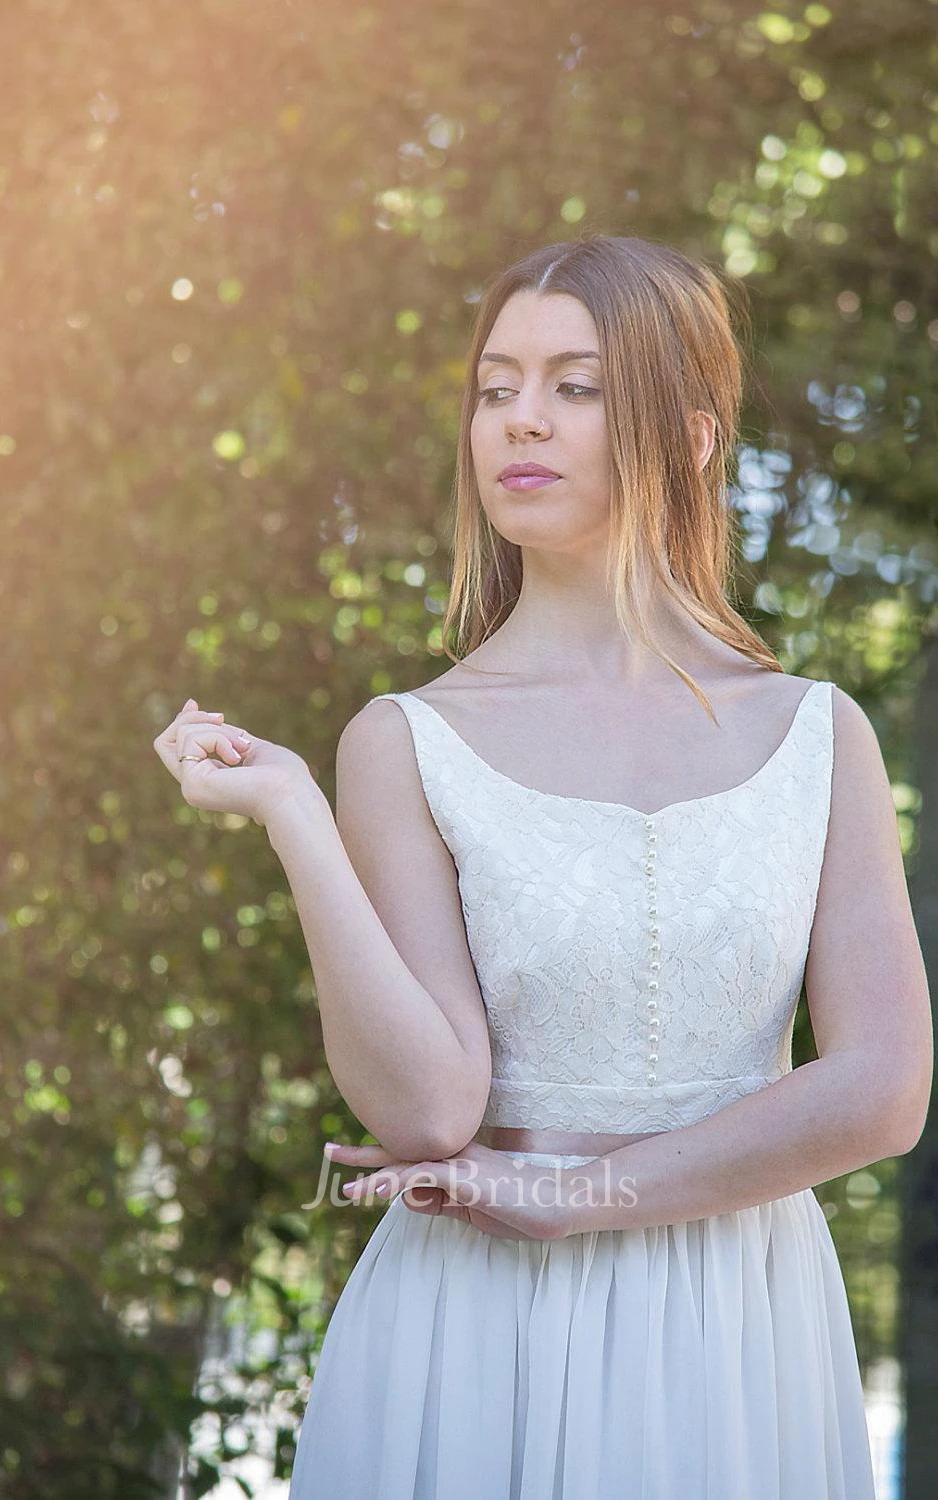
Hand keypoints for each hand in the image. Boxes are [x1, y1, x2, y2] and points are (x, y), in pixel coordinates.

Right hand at [152, 697, 321, 826]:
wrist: (291, 794)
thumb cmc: (282, 775)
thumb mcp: (248, 745)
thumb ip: (223, 734)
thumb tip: (193, 708)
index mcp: (209, 782)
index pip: (178, 750)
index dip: (181, 723)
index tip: (192, 703)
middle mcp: (195, 787)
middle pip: (165, 742)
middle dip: (192, 719)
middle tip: (222, 718)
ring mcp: (190, 788)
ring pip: (182, 734)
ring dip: (217, 730)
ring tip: (242, 748)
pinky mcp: (191, 784)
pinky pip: (191, 740)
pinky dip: (218, 737)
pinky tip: (238, 757)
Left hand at [323, 1140, 573, 1241]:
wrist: (555, 1204)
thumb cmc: (517, 1208)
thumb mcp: (470, 1209)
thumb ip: (439, 1202)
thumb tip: (408, 1200)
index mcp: (455, 1159)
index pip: (411, 1155)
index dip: (381, 1159)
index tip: (351, 1158)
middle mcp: (454, 1154)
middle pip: (400, 1150)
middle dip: (363, 1154)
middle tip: (328, 1151)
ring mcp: (460, 1163)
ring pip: (407, 1166)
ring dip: (374, 1179)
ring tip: (347, 1191)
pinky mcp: (466, 1178)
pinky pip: (424, 1177)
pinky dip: (399, 1183)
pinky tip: (379, 1192)